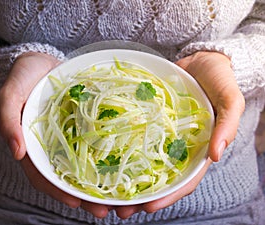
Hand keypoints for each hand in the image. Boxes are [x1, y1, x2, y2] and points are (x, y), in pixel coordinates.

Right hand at [0, 52, 109, 217]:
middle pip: (68, 177)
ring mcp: (71, 137)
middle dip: (86, 195)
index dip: (58, 191)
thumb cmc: (27, 74)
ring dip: (100, 183)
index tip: (77, 202)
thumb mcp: (12, 92)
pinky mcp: (85, 127)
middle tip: (106, 209)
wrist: (46, 60)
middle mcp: (54, 145)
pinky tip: (122, 167)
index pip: (44, 175)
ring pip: (84, 166)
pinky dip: (106, 159)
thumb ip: (9, 119)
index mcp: (34, 144)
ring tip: (120, 198)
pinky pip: (96, 146)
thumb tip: (16, 152)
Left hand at [114, 51, 244, 218]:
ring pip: (144, 162)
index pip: (184, 180)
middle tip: (119, 207)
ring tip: (107, 192)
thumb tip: (216, 154)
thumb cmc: (219, 79)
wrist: (201, 59)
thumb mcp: (230, 99)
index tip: (147, 206)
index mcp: (198, 149)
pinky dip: (123, 149)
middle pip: (159, 178)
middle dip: (140, 195)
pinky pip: (135, 137)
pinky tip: (106, 156)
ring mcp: (161, 134)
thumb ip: (227, 124)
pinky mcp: (149, 120)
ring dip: (127, 179)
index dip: (168, 196)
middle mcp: (178, 146)